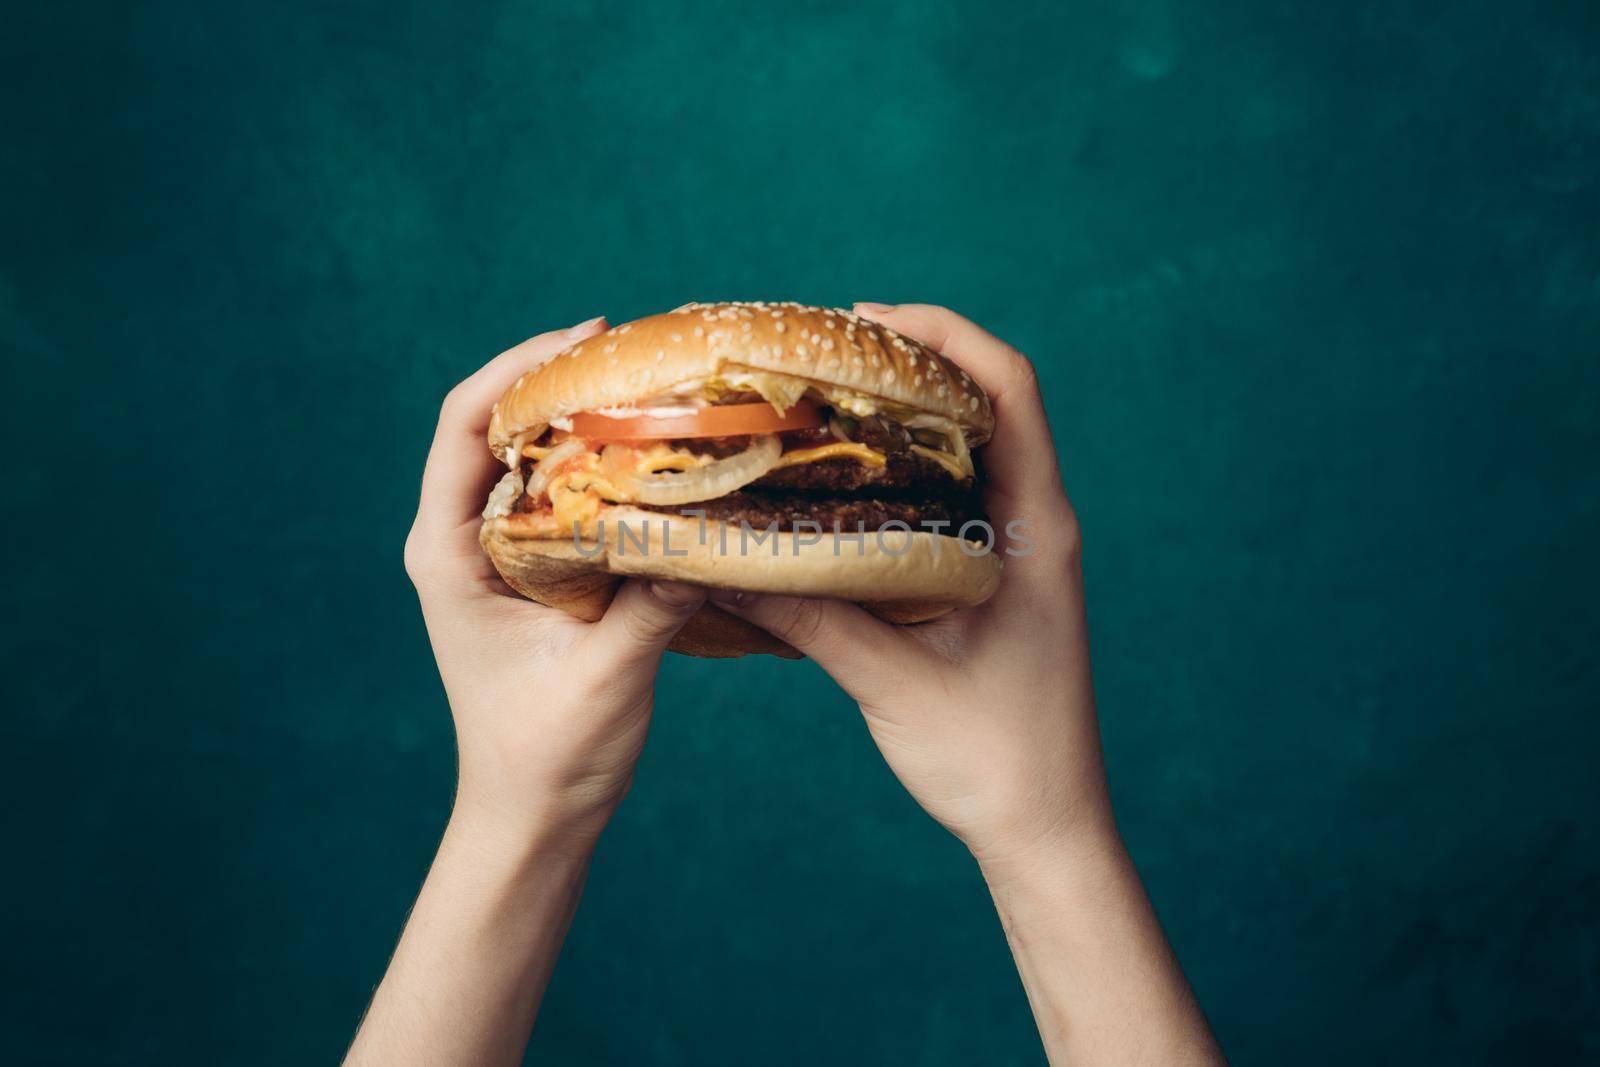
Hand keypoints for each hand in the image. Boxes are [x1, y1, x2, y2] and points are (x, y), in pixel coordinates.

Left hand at [403, 315, 706, 843]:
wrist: (534, 815)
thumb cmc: (548, 754)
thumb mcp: (604, 679)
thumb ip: (650, 606)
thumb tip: (708, 536)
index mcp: (448, 553)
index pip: (463, 427)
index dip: (518, 367)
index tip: (586, 336)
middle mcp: (462, 541)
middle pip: (497, 425)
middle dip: (560, 377)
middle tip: (636, 351)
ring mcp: (496, 555)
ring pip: (534, 457)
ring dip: (585, 418)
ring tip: (651, 388)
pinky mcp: (534, 572)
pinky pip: (565, 496)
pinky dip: (604, 466)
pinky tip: (656, 457)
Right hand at [712, 305, 1223, 1063]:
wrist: (1045, 831)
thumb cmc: (993, 762)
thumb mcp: (894, 684)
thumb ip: (813, 617)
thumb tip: (722, 562)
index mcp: (1038, 530)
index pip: (1010, 389)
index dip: (945, 334)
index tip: (867, 319)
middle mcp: (1040, 526)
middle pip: (989, 402)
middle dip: (913, 360)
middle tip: (825, 353)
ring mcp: (1022, 554)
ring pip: (970, 450)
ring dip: (906, 415)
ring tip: (822, 401)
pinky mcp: (998, 583)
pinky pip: (954, 500)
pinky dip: (902, 474)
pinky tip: (839, 486)